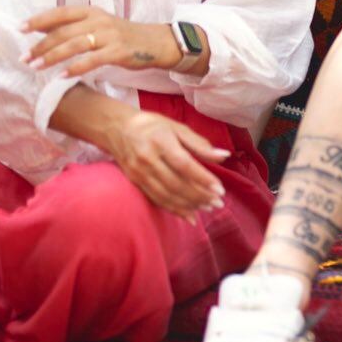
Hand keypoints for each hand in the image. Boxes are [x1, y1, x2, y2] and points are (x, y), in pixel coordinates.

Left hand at [25, 6, 179, 77]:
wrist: (154, 42)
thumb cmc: (121, 36)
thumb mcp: (98, 25)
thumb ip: (73, 27)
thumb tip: (40, 29)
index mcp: (91, 11)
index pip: (60, 12)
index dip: (39, 20)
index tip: (20, 28)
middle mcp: (99, 20)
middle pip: (63, 31)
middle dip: (40, 45)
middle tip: (24, 58)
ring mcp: (109, 35)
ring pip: (74, 45)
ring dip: (52, 57)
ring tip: (36, 67)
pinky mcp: (119, 51)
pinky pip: (92, 60)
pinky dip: (75, 68)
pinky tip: (62, 76)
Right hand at [103, 108, 228, 216]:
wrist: (117, 128)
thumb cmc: (153, 126)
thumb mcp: (177, 128)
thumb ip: (200, 144)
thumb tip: (224, 156)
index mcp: (161, 141)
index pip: (184, 164)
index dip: (203, 179)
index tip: (220, 189)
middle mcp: (147, 159)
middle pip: (176, 183)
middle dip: (199, 196)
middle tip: (218, 203)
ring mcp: (139, 173)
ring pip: (166, 195)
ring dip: (189, 205)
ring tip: (208, 208)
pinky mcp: (135, 182)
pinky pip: (156, 199)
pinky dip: (174, 209)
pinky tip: (190, 216)